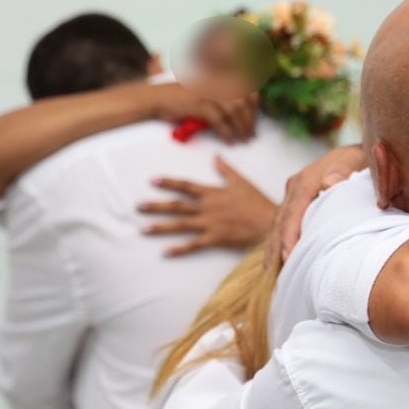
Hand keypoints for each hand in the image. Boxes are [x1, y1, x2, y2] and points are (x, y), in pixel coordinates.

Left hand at [139, 156, 275, 255]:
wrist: (270, 223)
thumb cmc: (258, 202)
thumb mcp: (242, 182)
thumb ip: (227, 169)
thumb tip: (216, 156)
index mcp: (213, 193)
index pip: (186, 185)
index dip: (169, 182)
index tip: (152, 181)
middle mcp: (208, 207)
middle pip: (177, 205)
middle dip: (156, 206)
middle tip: (138, 206)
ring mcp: (210, 224)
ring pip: (180, 225)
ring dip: (161, 227)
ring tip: (143, 229)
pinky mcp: (216, 238)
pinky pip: (194, 244)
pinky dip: (179, 249)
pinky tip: (165, 252)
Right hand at [141, 83, 257, 142]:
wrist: (157, 97)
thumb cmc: (180, 96)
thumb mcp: (204, 89)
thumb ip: (220, 93)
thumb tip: (239, 108)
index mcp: (218, 77)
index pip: (245, 86)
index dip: (254, 102)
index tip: (257, 116)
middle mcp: (215, 82)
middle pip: (242, 101)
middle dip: (250, 119)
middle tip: (253, 133)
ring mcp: (208, 93)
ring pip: (234, 111)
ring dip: (242, 128)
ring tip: (245, 139)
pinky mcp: (200, 105)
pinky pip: (219, 121)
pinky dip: (227, 133)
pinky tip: (230, 141)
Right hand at [263, 145, 367, 266]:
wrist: (359, 152)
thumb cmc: (361, 158)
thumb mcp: (355, 159)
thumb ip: (344, 169)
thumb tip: (329, 183)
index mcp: (307, 179)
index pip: (294, 210)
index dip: (289, 234)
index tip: (288, 255)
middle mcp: (296, 185)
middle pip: (281, 219)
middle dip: (277, 246)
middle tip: (277, 272)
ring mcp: (294, 193)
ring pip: (279, 222)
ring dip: (275, 246)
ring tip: (273, 271)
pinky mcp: (297, 201)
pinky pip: (284, 222)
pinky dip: (281, 240)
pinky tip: (280, 259)